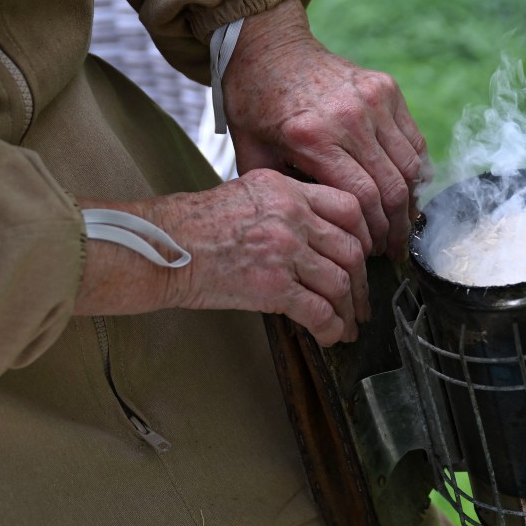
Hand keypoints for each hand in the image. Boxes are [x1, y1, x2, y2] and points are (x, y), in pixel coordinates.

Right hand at [74, 169, 370, 344]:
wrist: (161, 248)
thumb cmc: (193, 226)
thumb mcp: (245, 192)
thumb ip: (284, 204)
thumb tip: (313, 228)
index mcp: (286, 190)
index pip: (348, 206)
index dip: (363, 235)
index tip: (364, 254)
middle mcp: (292, 216)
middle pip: (350, 248)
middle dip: (362, 281)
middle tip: (362, 299)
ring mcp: (284, 251)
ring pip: (340, 282)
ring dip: (349, 309)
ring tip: (348, 323)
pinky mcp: (273, 286)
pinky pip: (319, 310)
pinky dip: (331, 328)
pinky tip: (331, 336)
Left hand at [220, 0, 428, 259]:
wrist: (268, 46)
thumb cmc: (254, 103)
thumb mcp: (250, 152)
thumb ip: (279, 193)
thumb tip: (308, 235)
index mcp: (313, 136)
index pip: (360, 198)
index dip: (371, 233)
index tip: (372, 253)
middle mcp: (349, 117)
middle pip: (391, 186)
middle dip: (396, 226)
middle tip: (393, 250)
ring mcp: (374, 99)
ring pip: (410, 165)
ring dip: (410, 201)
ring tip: (403, 224)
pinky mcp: (387, 88)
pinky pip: (414, 139)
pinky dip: (415, 169)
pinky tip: (407, 190)